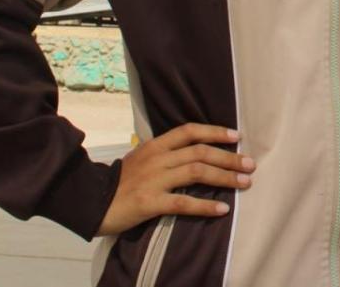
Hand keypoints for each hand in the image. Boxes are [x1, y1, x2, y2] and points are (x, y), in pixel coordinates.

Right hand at [97, 123, 254, 235]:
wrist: (89, 202)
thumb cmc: (119, 182)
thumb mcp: (141, 158)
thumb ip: (165, 153)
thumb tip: (195, 151)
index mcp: (155, 145)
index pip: (189, 131)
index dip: (215, 132)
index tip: (237, 136)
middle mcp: (157, 158)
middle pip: (200, 152)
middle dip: (229, 158)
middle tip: (250, 165)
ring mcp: (154, 180)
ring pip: (196, 172)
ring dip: (224, 177)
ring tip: (245, 183)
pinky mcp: (149, 202)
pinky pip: (183, 203)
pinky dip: (205, 206)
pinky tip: (222, 209)